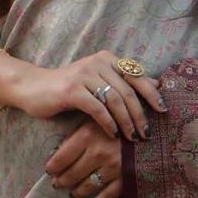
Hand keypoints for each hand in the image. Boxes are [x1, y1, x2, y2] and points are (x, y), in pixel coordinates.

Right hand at [16, 51, 164, 140]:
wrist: (34, 87)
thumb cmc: (70, 89)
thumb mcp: (99, 82)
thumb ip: (124, 82)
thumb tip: (157, 84)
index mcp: (108, 59)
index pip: (137, 75)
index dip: (152, 94)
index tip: (164, 111)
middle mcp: (98, 63)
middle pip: (128, 91)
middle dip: (141, 114)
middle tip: (147, 133)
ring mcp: (84, 75)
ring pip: (115, 100)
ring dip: (126, 122)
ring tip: (132, 138)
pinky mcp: (72, 90)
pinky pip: (97, 108)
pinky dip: (108, 123)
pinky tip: (113, 134)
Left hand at [44, 119, 124, 197]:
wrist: (150, 125)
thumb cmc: (118, 120)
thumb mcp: (95, 119)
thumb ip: (77, 135)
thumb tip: (56, 153)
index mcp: (87, 135)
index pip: (61, 158)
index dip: (52, 167)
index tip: (49, 170)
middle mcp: (98, 153)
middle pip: (72, 174)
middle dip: (62, 181)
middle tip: (58, 183)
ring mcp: (113, 167)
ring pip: (87, 186)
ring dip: (77, 191)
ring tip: (73, 192)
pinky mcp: (126, 177)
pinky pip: (106, 196)